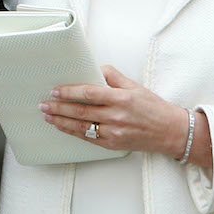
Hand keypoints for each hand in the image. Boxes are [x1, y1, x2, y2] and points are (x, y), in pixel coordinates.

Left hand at [41, 65, 188, 158]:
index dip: (69, 92)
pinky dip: (73, 132)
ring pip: (81, 126)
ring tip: (47, 116)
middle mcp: (116, 116)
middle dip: (59, 107)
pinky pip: (88, 138)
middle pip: (80, 111)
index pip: (89, 93)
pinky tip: (62, 127)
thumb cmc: (153, 107)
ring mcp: (113, 132)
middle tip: (44, 104)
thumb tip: (95, 69)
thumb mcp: (135, 86)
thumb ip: (113, 76)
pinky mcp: (112, 144)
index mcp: (121, 98)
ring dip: (61, 121)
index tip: (56, 91)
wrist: (170, 132)